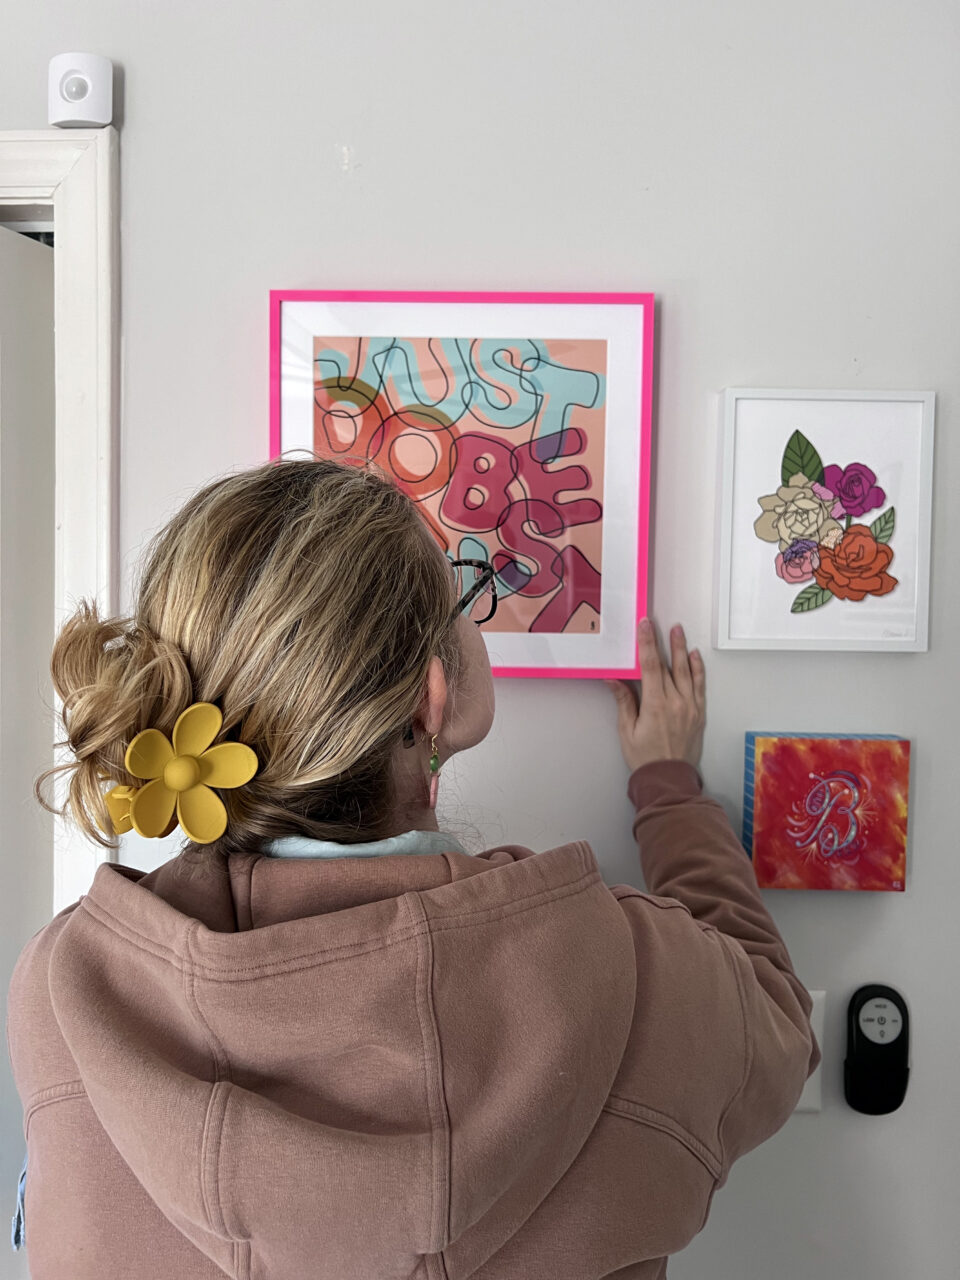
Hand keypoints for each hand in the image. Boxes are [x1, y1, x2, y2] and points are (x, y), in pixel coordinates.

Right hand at [606, 619, 705, 770]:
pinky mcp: (698, 713)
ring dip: (681, 649)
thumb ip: (624, 701)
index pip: (650, 666)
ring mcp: (690, 707)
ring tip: (678, 631)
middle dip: (662, 642)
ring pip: (686, 671)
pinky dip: (697, 669)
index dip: (647, 643)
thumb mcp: (627, 731)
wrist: (669, 778)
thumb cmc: (645, 757)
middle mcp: (676, 702)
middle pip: (668, 665)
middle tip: (658, 623)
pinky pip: (699, 685)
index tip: (645, 626)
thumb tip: (614, 679)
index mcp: (656, 705)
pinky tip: (694, 656)